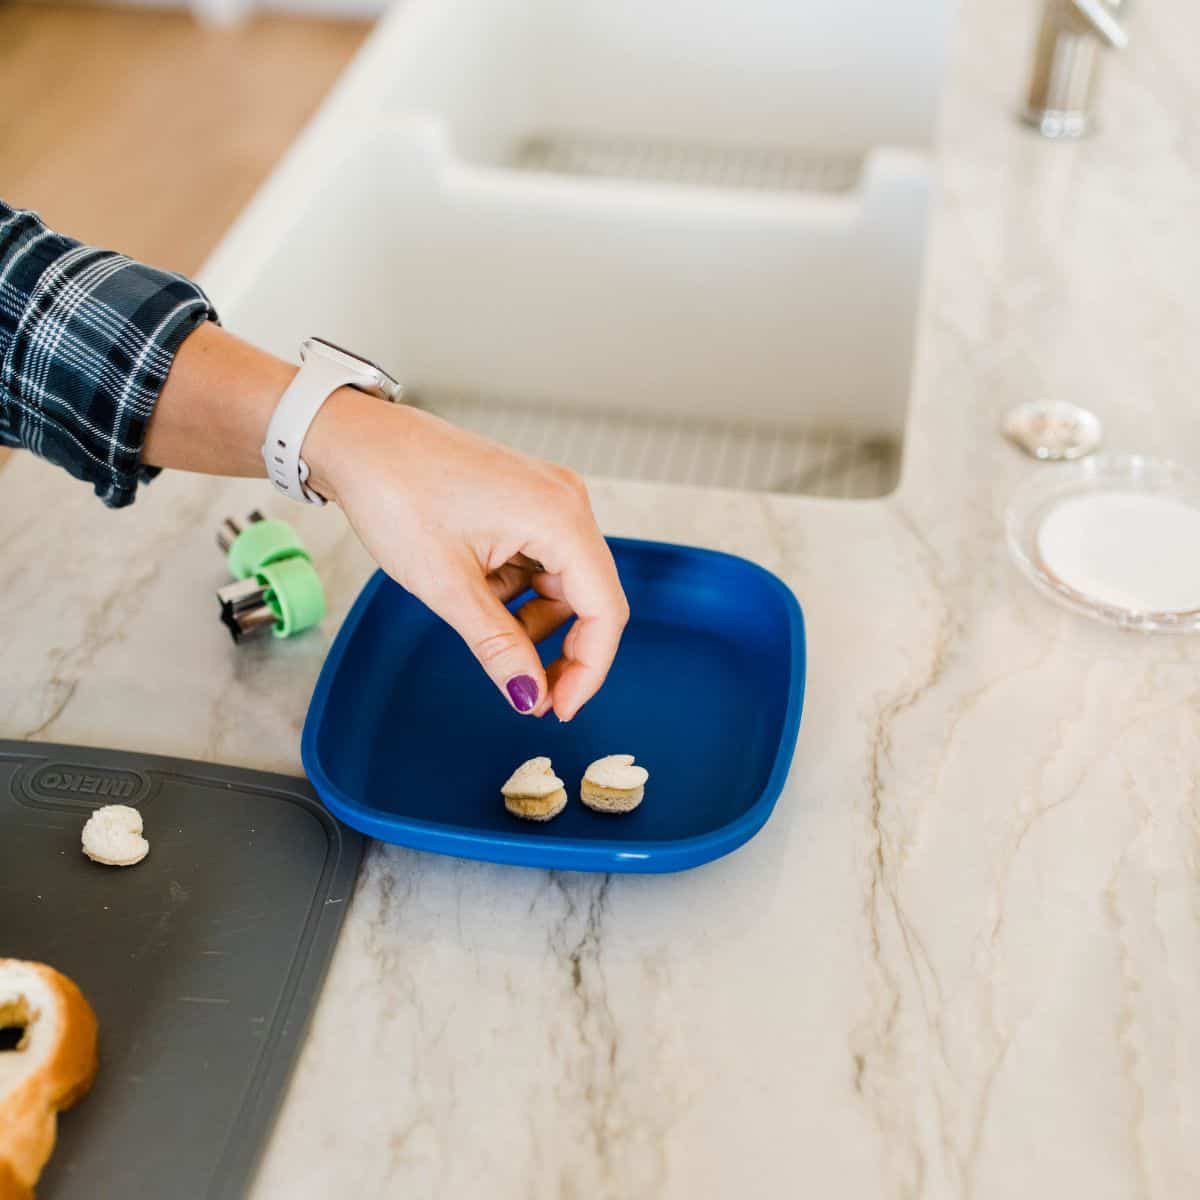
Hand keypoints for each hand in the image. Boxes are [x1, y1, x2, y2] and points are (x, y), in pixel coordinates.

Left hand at [306, 389, 628, 720]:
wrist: (356, 441)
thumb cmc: (395, 494)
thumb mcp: (447, 586)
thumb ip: (498, 645)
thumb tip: (529, 696)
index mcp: (559, 517)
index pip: (604, 610)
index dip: (588, 669)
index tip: (558, 710)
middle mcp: (566, 502)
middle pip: (591, 597)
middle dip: (564, 650)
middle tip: (530, 694)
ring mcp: (547, 497)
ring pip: (564, 583)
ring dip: (534, 621)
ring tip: (484, 633)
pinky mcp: (526, 500)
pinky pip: (540, 560)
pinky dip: (517, 592)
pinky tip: (478, 594)